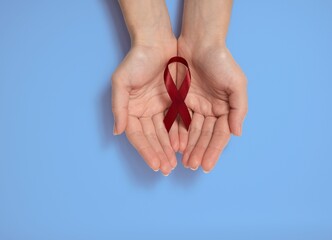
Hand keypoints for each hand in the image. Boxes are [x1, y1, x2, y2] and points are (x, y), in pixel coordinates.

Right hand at [112, 39, 178, 175]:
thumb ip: (119, 107)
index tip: (156, 165)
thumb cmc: (136, 60)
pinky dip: (179, 134)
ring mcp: (159, 108)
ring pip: (164, 133)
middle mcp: (144, 112)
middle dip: (159, 153)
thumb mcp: (122, 82)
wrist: (157, 42)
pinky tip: (183, 146)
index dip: (146, 151)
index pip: (137, 136)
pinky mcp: (173, 102)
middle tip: (168, 169)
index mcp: (131, 110)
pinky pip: (176, 121)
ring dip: (169, 148)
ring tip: (176, 163)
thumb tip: (117, 131)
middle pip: (151, 138)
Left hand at [177, 37, 247, 172]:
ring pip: (192, 132)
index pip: (220, 135)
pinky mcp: (181, 100)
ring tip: (183, 161)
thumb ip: (239, 109)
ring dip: (188, 147)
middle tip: (192, 167)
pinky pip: (178, 120)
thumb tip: (237, 133)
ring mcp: (196, 106)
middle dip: (199, 152)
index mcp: (226, 109)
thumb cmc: (221, 61)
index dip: (214, 151)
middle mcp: (211, 110)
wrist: (199, 42)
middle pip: (205, 136)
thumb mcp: (236, 84)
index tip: (207, 166)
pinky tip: (174, 145)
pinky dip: (177, 133)